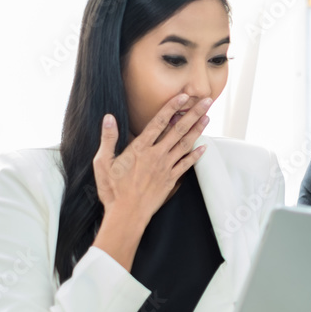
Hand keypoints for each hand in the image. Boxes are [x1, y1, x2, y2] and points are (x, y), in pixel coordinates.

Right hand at [93, 93, 210, 221]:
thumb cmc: (112, 190)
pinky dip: (196, 155)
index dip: (172, 107)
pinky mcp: (171, 180)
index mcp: (140, 148)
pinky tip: (204, 147)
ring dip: (198, 130)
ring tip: (208, 117)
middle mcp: (156, 155)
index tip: (184, 96)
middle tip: (207, 101)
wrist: (127, 215)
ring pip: (185, 144)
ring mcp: (165, 167)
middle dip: (194, 114)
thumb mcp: (103, 163)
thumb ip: (108, 139)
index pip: (159, 122)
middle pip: (179, 130)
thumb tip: (108, 118)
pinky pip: (186, 165)